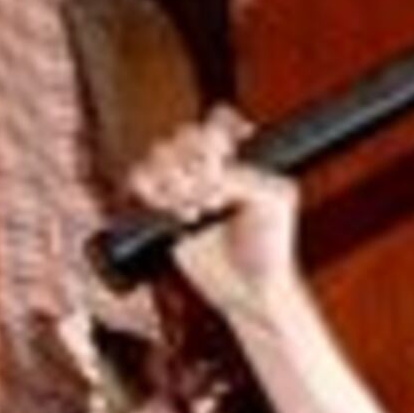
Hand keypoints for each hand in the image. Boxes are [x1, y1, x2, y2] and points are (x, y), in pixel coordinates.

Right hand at [125, 109, 299, 320]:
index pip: (219, 121)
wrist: (249, 291)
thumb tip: (208, 173)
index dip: (215, 134)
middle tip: (212, 194)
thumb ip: (240, 176)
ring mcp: (186, 187)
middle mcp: (212, 169)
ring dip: (174, 179)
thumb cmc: (272, 248)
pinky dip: (151, 191)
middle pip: (185, 135)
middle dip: (194, 162)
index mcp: (243, 159)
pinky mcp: (163, 209)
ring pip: (160, 155)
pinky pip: (141, 182)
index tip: (223, 158)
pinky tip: (175, 212)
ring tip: (195, 208)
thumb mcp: (272, 201)